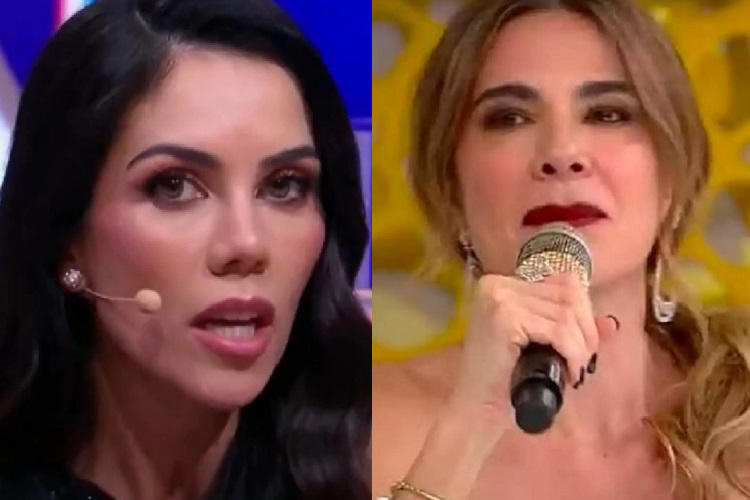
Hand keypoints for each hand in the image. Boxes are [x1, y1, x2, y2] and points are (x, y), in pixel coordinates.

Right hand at [446, 271, 616, 429]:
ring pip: (567, 312)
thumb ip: (573, 331)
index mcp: (501, 285)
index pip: (563, 282)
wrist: (476, 410)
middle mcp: (497, 285)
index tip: (583, 346)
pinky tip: (569, 373)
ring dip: (581, 346)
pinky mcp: (505, 318)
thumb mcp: (541, 347)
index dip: (584, 313)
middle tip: (583, 363)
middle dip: (587, 330)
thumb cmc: (506, 382)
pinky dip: (573, 353)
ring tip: (576, 371)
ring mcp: (499, 298)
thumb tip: (611, 323)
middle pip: (568, 293)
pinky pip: (558, 330)